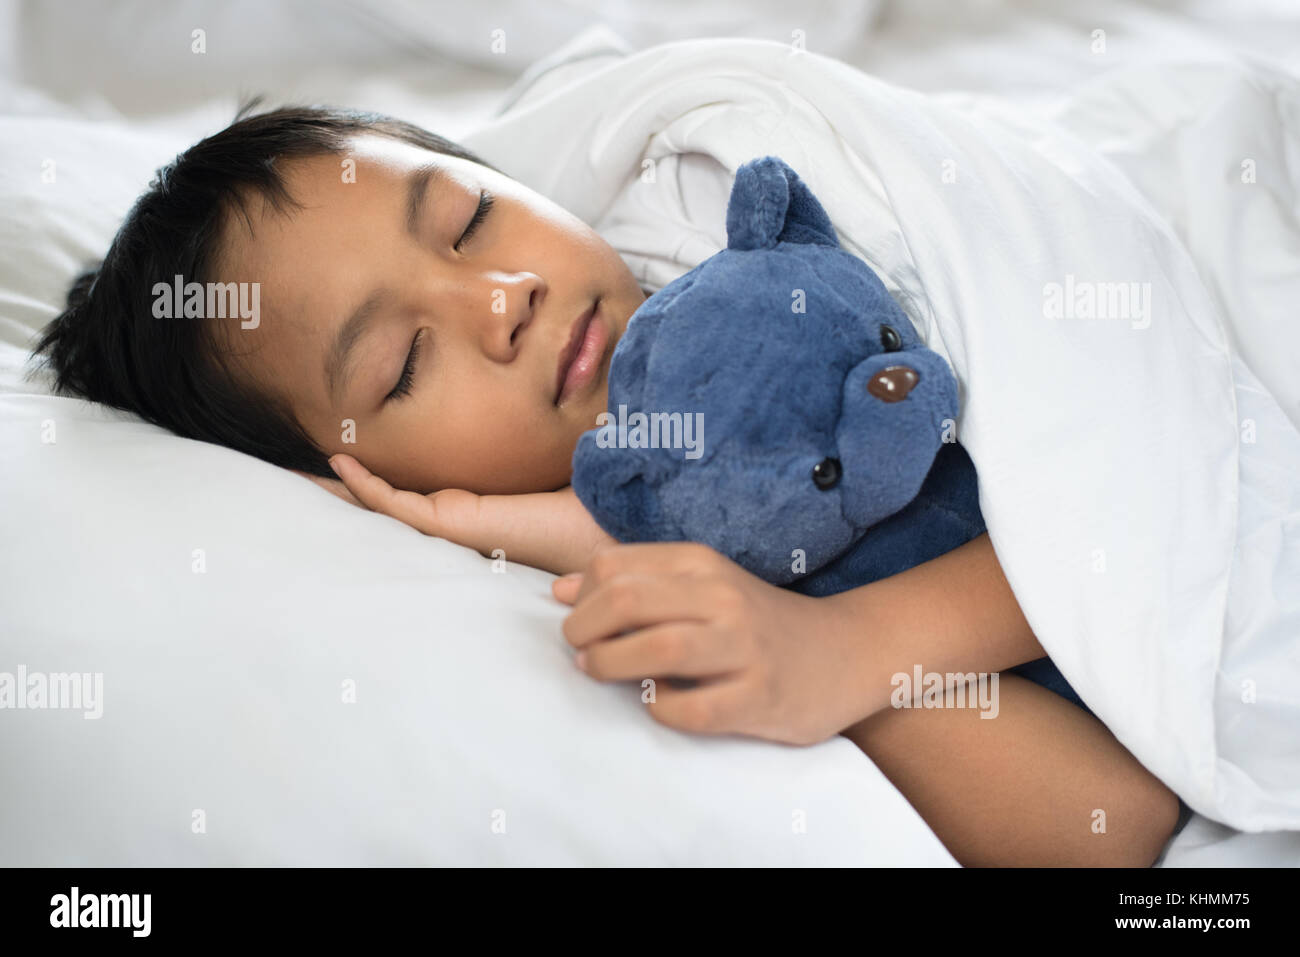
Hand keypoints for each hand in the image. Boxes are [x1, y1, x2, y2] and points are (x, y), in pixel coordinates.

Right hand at [295, 454, 616, 575]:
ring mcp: (455, 527)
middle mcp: (458, 523)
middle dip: (338, 492)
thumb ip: (536, 442)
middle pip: (384, 506)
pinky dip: (366, 485)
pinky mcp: (459, 525)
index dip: (372, 479)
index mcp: (476, 512)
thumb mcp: (551, 460)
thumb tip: (540, 413)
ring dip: (338, 490)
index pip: (412, 496)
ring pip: (381, 509)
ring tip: (295, 471)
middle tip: (291, 472)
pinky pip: (398, 505)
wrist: (614, 523)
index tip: (339, 456)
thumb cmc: (589, 498)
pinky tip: (338, 463)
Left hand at [552, 542, 869, 745]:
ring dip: (610, 665)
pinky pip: (690, 709)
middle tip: (579, 650)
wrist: (843, 654)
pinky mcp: (758, 699)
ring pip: (657, 649)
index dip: (580, 596)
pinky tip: (656, 703)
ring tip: (599, 672)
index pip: (614, 566)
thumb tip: (562, 592)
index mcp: (702, 564)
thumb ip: (634, 582)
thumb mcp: (700, 586)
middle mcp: (723, 598)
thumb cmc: (753, 622)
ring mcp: (744, 649)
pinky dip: (659, 708)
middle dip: (583, 629)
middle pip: (626, 601)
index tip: (579, 620)